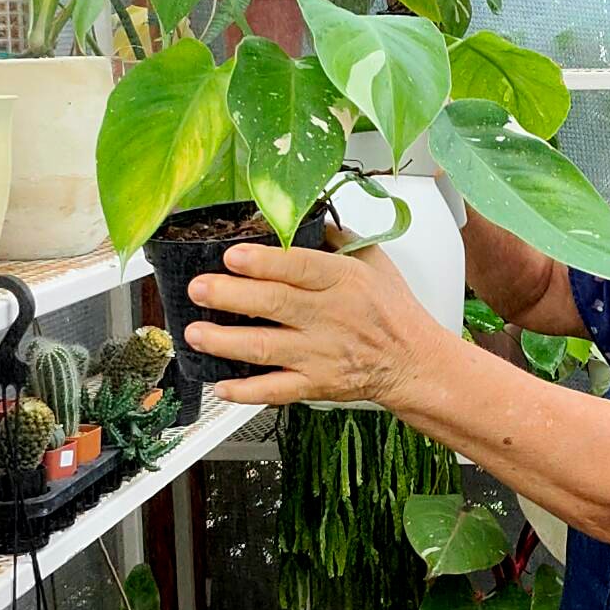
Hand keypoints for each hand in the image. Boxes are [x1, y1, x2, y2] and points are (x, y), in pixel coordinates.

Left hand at [187, 240, 454, 408]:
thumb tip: (302, 217)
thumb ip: (337, 238)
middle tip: (198, 288)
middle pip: (274, 304)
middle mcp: (330, 316)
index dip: (264, 262)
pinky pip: (276, 390)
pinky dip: (247, 392)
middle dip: (230, 296)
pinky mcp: (315, 384)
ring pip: (266, 347)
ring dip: (226, 341)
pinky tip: (222, 385)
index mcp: (344, 281)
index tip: (232, 256)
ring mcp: (320, 353)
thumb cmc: (392, 312)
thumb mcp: (375, 261)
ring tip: (196, 333)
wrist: (413, 362)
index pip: (300, 267)